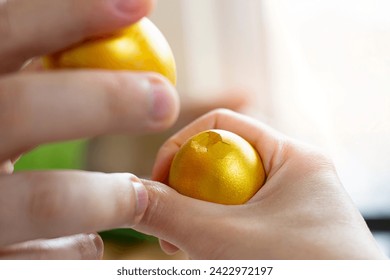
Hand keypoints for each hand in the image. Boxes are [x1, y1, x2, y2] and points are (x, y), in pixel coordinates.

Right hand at [0, 0, 178, 258]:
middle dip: (104, 100)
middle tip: (165, 98)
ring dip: (108, 195)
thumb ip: (52, 65)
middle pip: (22, 109)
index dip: (70, 13)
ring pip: (44, 200)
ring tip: (135, 194)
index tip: (141, 4)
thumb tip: (135, 8)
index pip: (4, 31)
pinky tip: (87, 240)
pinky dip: (82, 245)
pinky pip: (50, 255)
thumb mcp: (13, 97)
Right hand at [134, 109, 385, 258]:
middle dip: (187, 191)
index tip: (157, 182)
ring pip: (228, 196)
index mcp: (291, 156)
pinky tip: (209, 257)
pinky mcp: (287, 232)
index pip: (222, 126)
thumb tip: (130, 194)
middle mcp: (293, 175)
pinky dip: (217, 235)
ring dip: (199, 218)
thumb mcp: (227, 239)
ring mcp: (291, 206)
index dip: (181, 146)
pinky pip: (240, 221)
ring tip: (187, 248)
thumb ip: (172, 213)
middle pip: (223, 161)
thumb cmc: (304, 269)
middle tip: (170, 226)